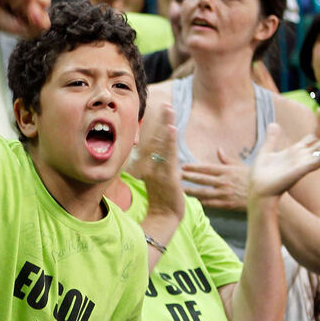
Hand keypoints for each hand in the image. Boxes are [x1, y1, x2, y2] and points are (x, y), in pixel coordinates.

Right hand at [136, 102, 183, 221]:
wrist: (163, 218)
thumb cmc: (162, 201)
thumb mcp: (158, 181)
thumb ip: (158, 167)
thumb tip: (160, 157)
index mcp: (148, 165)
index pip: (152, 141)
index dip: (155, 125)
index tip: (160, 111)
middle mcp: (151, 165)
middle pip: (155, 137)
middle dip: (160, 119)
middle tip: (164, 103)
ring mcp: (158, 169)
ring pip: (161, 143)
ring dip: (165, 124)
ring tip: (169, 108)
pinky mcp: (167, 176)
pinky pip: (168, 155)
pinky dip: (169, 141)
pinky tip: (172, 128)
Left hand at [181, 151, 249, 210]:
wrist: (266, 195)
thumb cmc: (254, 178)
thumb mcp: (242, 166)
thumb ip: (228, 160)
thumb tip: (218, 150)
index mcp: (227, 171)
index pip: (206, 168)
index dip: (193, 167)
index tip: (183, 166)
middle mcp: (224, 182)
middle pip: (202, 179)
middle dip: (188, 178)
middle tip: (176, 177)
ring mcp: (225, 194)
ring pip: (203, 193)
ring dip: (191, 191)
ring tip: (180, 190)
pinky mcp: (227, 204)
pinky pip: (211, 204)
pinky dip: (201, 203)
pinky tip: (192, 202)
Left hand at [247, 120, 319, 200]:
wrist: (258, 190)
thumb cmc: (262, 175)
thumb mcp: (266, 151)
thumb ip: (271, 138)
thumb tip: (273, 123)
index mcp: (296, 152)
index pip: (314, 135)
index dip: (319, 123)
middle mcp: (303, 157)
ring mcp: (304, 163)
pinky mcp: (303, 170)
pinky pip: (319, 161)